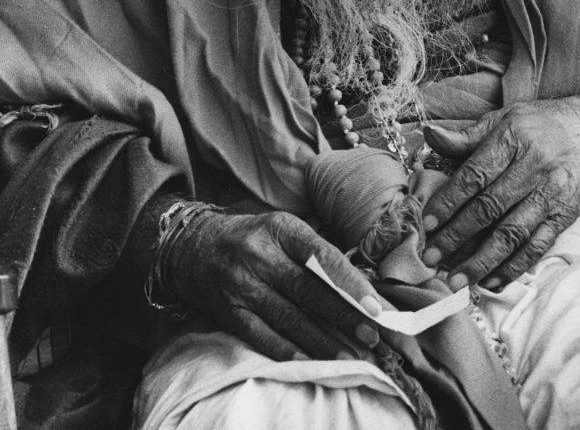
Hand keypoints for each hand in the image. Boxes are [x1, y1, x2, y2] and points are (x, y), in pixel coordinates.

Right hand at [167, 208, 382, 360]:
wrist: (193, 246)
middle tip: (373, 336)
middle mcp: (259, 254)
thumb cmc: (253, 238)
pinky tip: (311, 362)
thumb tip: (360, 287)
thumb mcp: (283, 230)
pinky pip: (261, 335)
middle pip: (308, 289)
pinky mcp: (228, 311)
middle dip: (344, 315)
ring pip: (288, 317)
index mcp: (280, 228)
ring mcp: (241, 284)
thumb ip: (316, 253)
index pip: (322, 256)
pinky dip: (287, 351)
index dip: (350, 283)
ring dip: (322, 340)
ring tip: (351, 356)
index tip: (375, 306)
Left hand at [421, 97, 579, 289]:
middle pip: (490, 208)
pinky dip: (513, 267)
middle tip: (432, 258)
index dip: (448, 202)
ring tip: (457, 280)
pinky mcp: (566, 216)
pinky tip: (491, 281)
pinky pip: (537, 246)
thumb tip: (429, 135)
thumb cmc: (537, 126)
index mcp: (512, 139)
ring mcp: (551, 194)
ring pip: (512, 233)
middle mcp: (533, 167)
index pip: (474, 175)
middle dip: (457, 237)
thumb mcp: (502, 120)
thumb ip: (466, 136)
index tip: (426, 224)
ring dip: (482, 261)